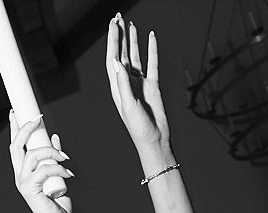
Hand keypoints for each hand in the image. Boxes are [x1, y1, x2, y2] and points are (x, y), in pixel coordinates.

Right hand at [10, 114, 71, 212]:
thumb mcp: (58, 175)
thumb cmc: (59, 205)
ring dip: (52, 152)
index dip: (14, 128)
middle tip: (38, 118)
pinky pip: (44, 170)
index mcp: (24, 173)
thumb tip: (55, 138)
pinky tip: (68, 175)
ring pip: (33, 155)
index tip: (15, 112)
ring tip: (65, 158)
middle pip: (16, 146)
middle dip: (26, 128)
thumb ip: (54, 158)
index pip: (15, 146)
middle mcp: (20, 176)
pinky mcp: (30, 190)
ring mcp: (23, 183)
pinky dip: (59, 169)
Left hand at [106, 15, 169, 151]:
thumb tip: (116, 61)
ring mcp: (140, 83)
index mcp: (117, 87)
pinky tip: (151, 38)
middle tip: (118, 18)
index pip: (113, 58)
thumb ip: (123, 83)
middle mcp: (127, 82)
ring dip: (132, 41)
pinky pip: (152, 63)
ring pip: (135, 56)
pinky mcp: (152, 85)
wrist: (154, 139)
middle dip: (120, 36)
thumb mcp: (128, 105)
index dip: (113, 41)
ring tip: (130, 25)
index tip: (113, 24)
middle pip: (122, 53)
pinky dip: (152, 50)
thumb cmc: (138, 128)